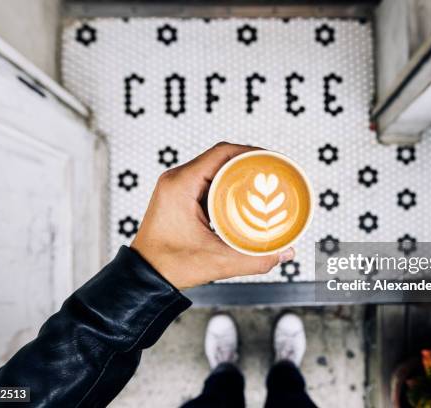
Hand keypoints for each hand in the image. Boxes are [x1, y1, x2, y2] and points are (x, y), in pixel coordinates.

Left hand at [131, 142, 294, 289]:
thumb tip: (285, 253)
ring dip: (238, 173)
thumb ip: (255, 258)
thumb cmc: (169, 266)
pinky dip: (227, 184)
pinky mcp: (179, 196)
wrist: (145, 277)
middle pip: (221, 157)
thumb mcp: (218, 262)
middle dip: (249, 162)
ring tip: (263, 182)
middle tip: (273, 172)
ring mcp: (177, 186)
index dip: (251, 151)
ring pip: (214, 168)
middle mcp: (177, 179)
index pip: (222, 153)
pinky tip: (244, 196)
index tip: (272, 159)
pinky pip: (208, 181)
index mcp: (181, 184)